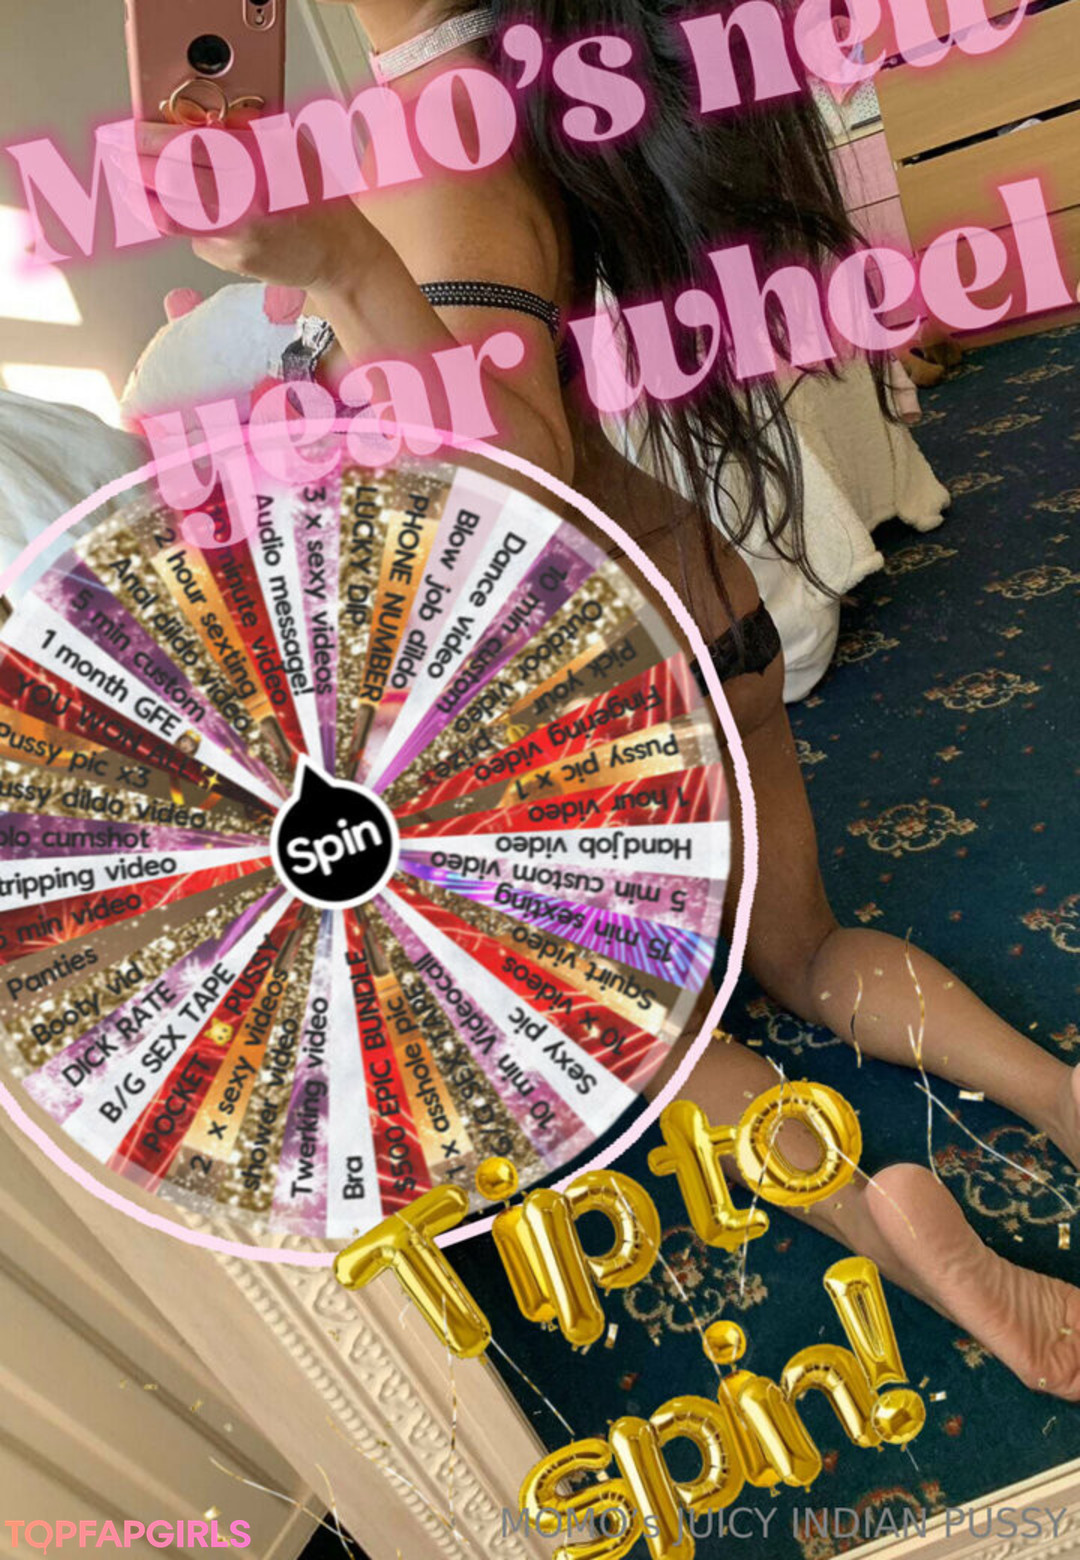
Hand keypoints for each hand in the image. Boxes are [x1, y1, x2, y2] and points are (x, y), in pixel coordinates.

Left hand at [134, 120, 379, 293]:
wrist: (338, 256)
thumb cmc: (317, 200)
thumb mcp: (289, 150)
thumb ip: (244, 137)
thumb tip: (193, 125)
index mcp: (259, 165)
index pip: (189, 148)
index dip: (149, 141)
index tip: (126, 133)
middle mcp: (244, 201)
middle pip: (171, 181)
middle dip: (135, 167)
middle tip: (116, 155)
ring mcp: (234, 235)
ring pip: (169, 213)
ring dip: (143, 196)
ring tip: (129, 182)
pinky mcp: (229, 260)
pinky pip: (191, 234)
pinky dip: (179, 220)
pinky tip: (180, 211)